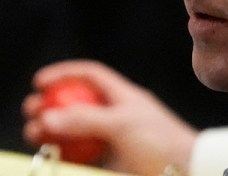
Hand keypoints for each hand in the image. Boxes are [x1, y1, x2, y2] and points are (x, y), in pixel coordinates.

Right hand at [23, 59, 198, 175]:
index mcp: (125, 97)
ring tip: (34, 134)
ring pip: (74, 131)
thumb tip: (49, 117)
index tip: (41, 81)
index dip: (66, 74)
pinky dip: (62, 152)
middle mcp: (116, 115)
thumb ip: (86, 119)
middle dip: (51, 105)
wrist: (185, 172)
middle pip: (77, 104)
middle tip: (31, 111)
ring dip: (52, 131)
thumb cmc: (163, 144)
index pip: (92, 76)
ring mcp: (111, 139)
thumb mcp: (124, 124)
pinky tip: (50, 153)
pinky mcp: (109, 162)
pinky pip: (79, 154)